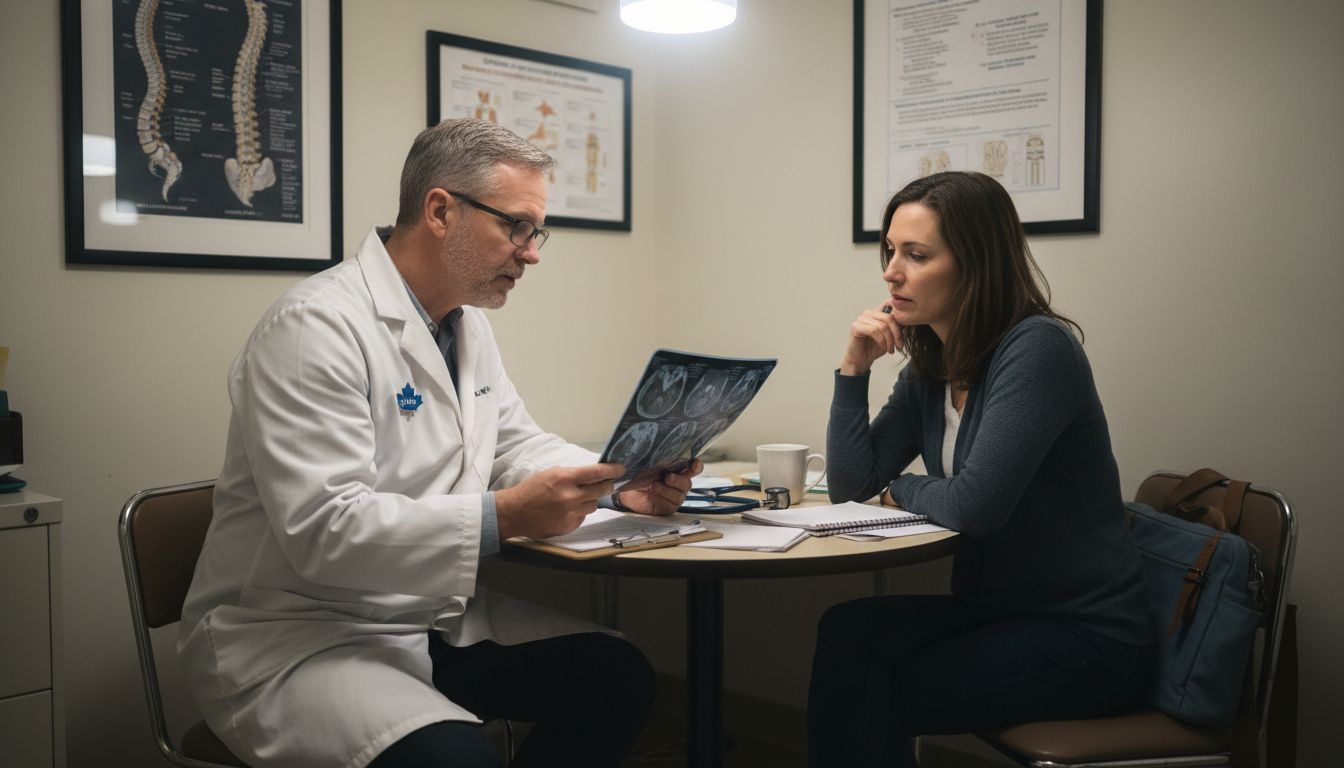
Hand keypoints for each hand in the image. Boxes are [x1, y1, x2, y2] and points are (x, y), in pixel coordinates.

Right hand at [495, 463, 624, 539]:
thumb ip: (573, 474)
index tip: (621, 469)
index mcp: (565, 478)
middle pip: (602, 490)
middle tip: (608, 483)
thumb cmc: (532, 489)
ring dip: (589, 500)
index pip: (597, 473)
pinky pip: (583, 517)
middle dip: (607, 485)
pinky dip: (579, 513)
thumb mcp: (552, 473)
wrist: (515, 512)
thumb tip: (594, 474)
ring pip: (593, 504)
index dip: (613, 470)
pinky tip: (566, 510)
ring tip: (575, 498)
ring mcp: (570, 513)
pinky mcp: (569, 526)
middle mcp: (570, 496)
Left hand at [614, 458, 703, 516]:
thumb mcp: (648, 466)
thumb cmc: (639, 475)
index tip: (695, 463)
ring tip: (653, 486)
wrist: (627, 491)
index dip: (696, 466)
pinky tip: (653, 494)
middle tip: (668, 477)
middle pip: (687, 483)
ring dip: (667, 490)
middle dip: (678, 480)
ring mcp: (674, 497)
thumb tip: (651, 457)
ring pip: (679, 495)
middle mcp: (678, 484)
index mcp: (677, 470)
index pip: (693, 468)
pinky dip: (662, 498)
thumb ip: (657, 462)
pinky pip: (671, 504)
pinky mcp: (668, 508)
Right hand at [840, 300, 902, 374]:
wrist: (861, 361)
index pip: (891, 305)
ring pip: (882, 326)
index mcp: (877, 312)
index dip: (900, 316)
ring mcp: (861, 319)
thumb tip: (909, 319)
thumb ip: (898, 326)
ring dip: (889, 340)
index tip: (905, 331)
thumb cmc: (875, 348)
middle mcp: (869, 313)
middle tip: (899, 346)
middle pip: (889, 318)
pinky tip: (883, 348)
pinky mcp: (856, 327)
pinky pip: (874, 331)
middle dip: (897, 334)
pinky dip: (881, 341)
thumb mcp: (891, 336)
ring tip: (891, 349)